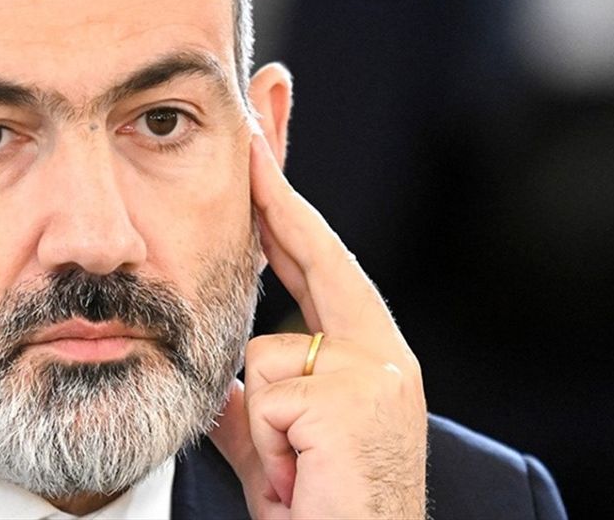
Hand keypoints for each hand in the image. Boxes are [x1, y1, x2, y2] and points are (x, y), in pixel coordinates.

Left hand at [209, 133, 426, 518]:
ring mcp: (376, 372)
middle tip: (251, 132)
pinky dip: (270, 445)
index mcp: (374, 357)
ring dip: (267, 422)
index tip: (261, 162)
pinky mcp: (354, 397)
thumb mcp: (279, 450)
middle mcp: (386, 355)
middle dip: (277, 199)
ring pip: (268, 356)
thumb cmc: (324, 511)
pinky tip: (303, 477)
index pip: (323, 266)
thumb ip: (257, 406)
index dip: (288, 213)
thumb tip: (228, 382)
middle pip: (317, 260)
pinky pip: (269, 397)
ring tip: (298, 472)